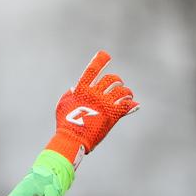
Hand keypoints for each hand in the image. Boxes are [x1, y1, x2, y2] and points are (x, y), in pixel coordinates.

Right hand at [46, 50, 138, 168]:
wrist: (72, 139)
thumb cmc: (64, 124)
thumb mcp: (62, 105)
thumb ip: (69, 94)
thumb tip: (74, 87)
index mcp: (82, 90)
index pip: (92, 70)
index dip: (99, 61)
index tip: (105, 55)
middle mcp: (95, 94)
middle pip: (111, 80)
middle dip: (116, 80)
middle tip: (118, 84)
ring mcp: (104, 104)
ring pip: (122, 91)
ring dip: (126, 92)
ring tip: (127, 94)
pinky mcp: (112, 116)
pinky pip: (126, 106)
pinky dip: (131, 104)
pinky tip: (134, 104)